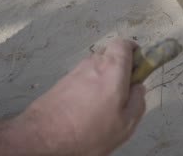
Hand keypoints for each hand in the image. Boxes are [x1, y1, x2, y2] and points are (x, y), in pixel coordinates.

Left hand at [18, 38, 145, 155]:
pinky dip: (88, 87)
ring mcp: (75, 71)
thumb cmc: (89, 130)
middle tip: (121, 92)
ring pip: (96, 67)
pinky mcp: (62, 82)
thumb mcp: (126, 123)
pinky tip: (86, 108)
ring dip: (103, 79)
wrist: (44, 138)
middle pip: (110, 55)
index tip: (138, 68)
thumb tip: (138, 87)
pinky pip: (83, 78)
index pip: (124, 44)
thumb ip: (138, 101)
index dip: (134, 52)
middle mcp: (93, 63)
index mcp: (113, 68)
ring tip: (102, 105)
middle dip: (119, 68)